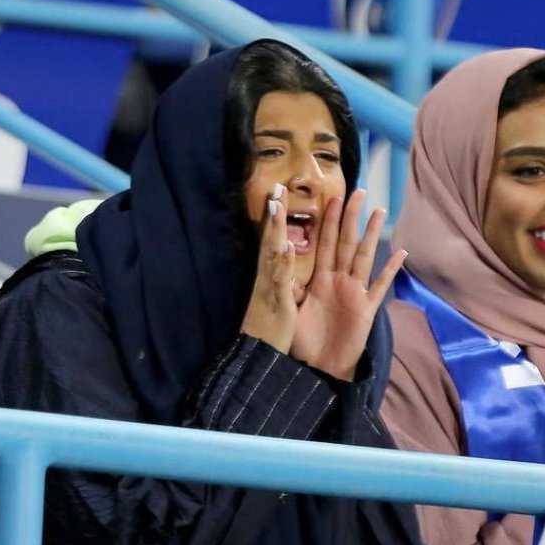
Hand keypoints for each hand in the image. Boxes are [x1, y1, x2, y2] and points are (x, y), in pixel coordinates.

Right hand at [240, 184, 297, 352]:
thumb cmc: (268, 329)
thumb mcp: (274, 298)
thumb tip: (279, 259)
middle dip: (274, 215)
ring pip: (273, 254)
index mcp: (269, 276)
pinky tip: (286, 248)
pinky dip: (282, 264)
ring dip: (276, 230)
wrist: (258, 357)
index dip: (275, 218)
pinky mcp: (277, 304)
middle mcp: (266, 277)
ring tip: (279, 207)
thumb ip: (276, 278)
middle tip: (277, 188)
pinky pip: (280, 281)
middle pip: (270, 240)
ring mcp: (270, 288)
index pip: (272, 240)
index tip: (277, 193)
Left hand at [290, 189, 406, 380]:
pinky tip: (401, 254)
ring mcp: (355, 293)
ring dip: (371, 235)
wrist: (320, 368)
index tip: (332, 197)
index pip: (326, 243)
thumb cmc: (306, 341)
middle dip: (352, 217)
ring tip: (380, 211)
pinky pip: (379, 287)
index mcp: (322, 279)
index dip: (329, 221)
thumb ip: (293, 285)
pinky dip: (390, 271)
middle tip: (359, 190)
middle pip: (347, 242)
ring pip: (364, 257)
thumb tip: (284, 261)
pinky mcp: (366, 310)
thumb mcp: (293, 309)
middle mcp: (340, 281)